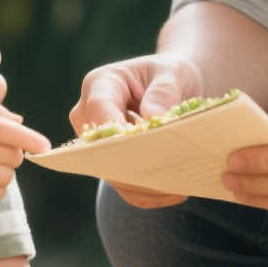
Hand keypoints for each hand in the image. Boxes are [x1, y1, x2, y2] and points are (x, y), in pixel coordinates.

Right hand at [73, 54, 202, 208]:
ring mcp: (98, 143)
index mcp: (100, 84)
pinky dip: (148, 194)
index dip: (116, 130)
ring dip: (143, 183)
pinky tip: (176, 191)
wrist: (175, 87)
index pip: (99, 109)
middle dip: (129, 163)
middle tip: (165, 172)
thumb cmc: (170, 75)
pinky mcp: (112, 162)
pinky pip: (124, 187)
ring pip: (110, 172)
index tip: (142, 144)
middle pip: (98, 148)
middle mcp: (90, 115)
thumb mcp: (173, 72)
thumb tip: (152, 117)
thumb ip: (164, 90)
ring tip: (177, 186)